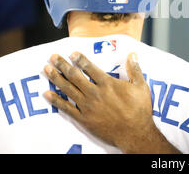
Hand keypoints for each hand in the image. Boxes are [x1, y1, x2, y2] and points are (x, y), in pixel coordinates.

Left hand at [43, 51, 179, 153]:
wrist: (134, 133)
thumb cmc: (139, 110)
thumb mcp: (141, 87)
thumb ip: (135, 69)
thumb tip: (132, 54)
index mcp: (108, 83)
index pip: (89, 68)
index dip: (79, 59)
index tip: (72, 54)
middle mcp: (95, 93)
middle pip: (75, 76)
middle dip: (62, 65)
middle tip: (53, 57)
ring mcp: (87, 106)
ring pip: (68, 89)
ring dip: (56, 78)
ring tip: (47, 69)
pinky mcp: (84, 119)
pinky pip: (66, 108)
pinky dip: (56, 100)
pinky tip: (47, 94)